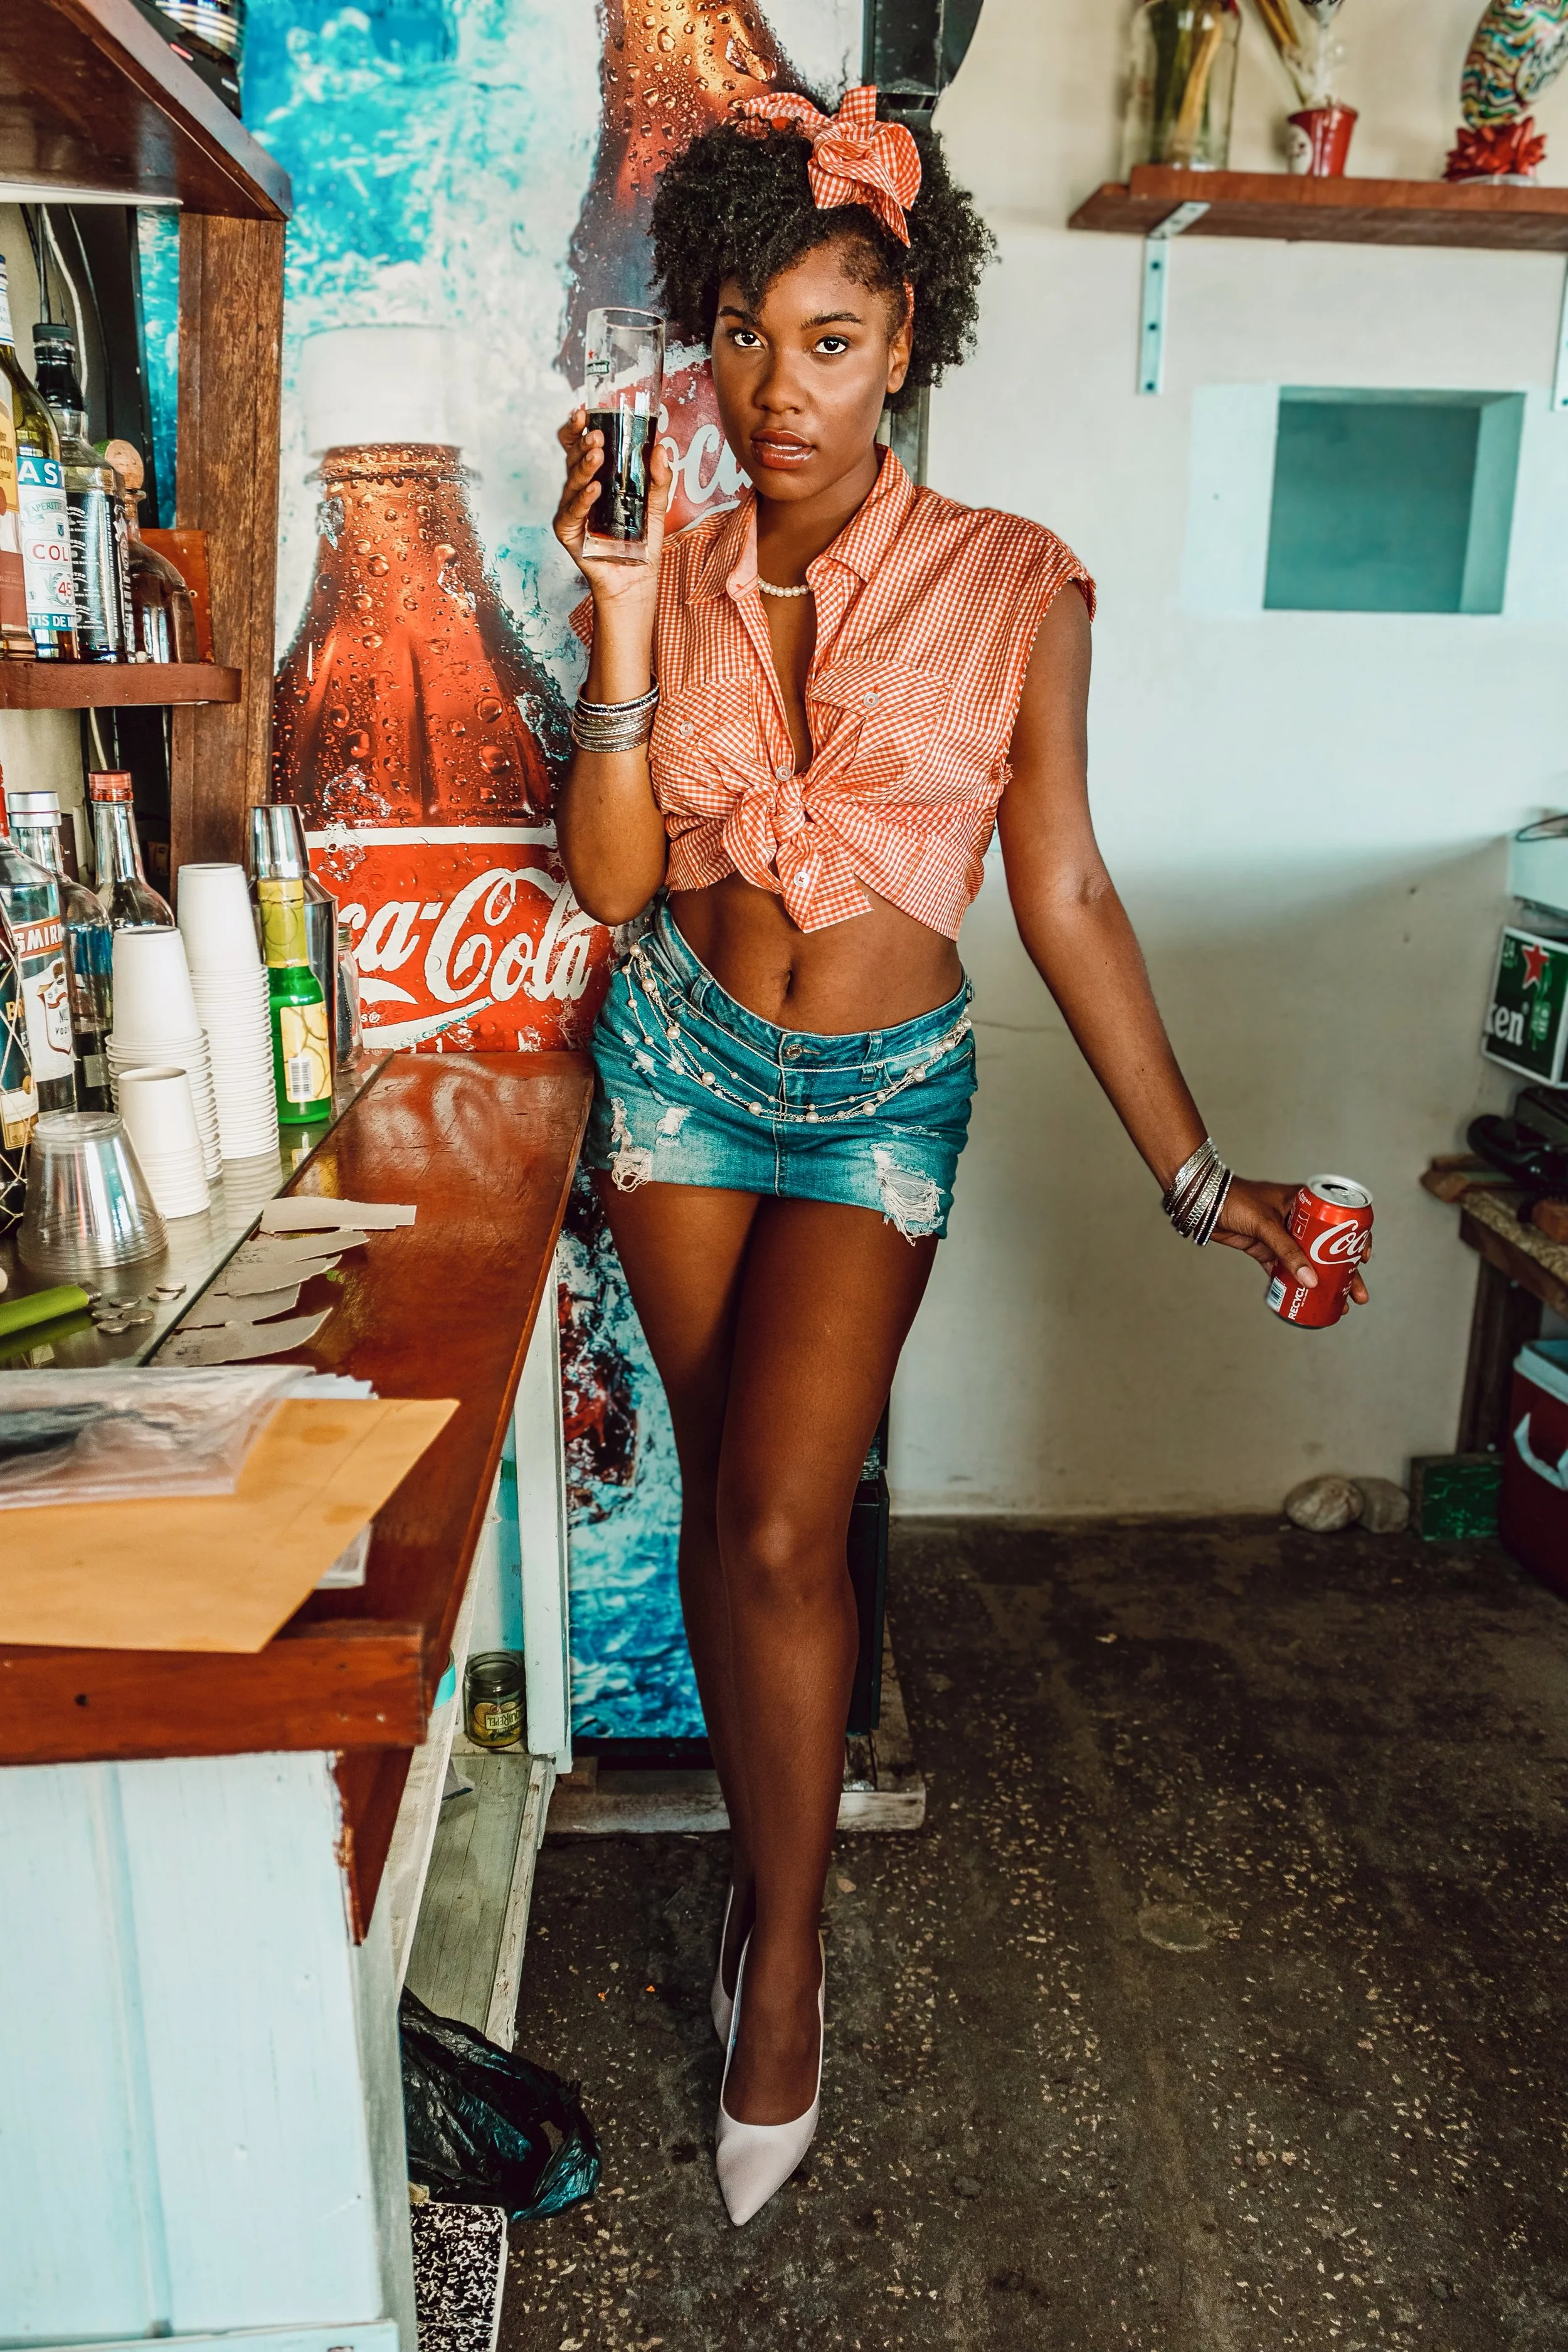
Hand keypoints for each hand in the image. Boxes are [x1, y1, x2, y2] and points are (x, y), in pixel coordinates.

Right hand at [553, 408, 673, 605]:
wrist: (636, 579)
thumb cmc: (640, 542)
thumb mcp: (655, 505)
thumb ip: (658, 478)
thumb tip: (661, 448)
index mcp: (596, 478)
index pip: (581, 447)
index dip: (578, 429)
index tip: (583, 411)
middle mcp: (580, 491)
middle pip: (573, 459)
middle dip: (582, 443)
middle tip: (596, 433)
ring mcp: (572, 511)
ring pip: (571, 482)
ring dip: (583, 467)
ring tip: (597, 454)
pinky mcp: (569, 533)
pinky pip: (572, 513)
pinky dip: (582, 500)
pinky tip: (594, 489)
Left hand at [1213, 1177, 1370, 1306]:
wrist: (1201, 1201)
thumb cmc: (1235, 1199)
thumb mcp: (1266, 1224)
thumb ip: (1287, 1251)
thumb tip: (1312, 1281)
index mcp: (1304, 1202)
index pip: (1339, 1219)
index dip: (1356, 1240)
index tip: (1363, 1259)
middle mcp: (1298, 1219)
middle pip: (1328, 1249)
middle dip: (1345, 1273)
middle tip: (1358, 1296)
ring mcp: (1282, 1236)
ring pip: (1308, 1262)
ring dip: (1322, 1282)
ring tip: (1337, 1304)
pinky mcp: (1265, 1249)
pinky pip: (1284, 1270)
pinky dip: (1294, 1284)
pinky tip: (1305, 1300)